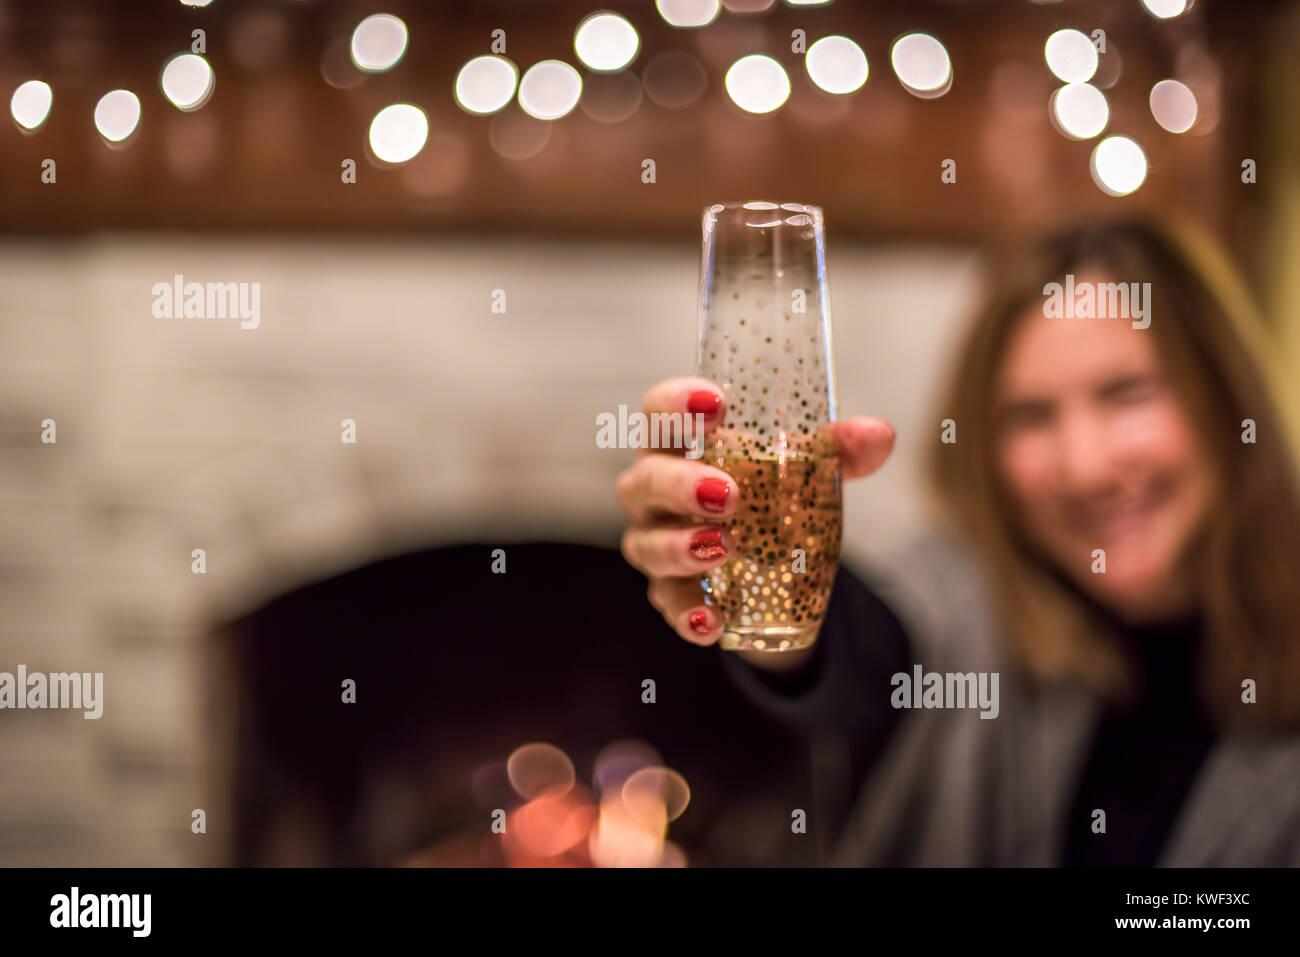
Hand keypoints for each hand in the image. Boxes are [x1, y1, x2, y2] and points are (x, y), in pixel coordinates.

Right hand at [617, 376, 894, 664]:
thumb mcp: (802, 467)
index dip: (677, 403)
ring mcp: (655, 542)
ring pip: (648, 545)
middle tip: (728, 495)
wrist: (758, 557)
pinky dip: (687, 615)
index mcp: (678, 444)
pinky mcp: (667, 592)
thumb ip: (839, 450)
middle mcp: (653, 490)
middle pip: (646, 481)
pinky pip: (667, 605)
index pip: (659, 412)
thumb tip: (879, 434)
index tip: (718, 403)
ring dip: (681, 548)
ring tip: (726, 549)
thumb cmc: (764, 490)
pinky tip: (710, 622)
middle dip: (681, 485)